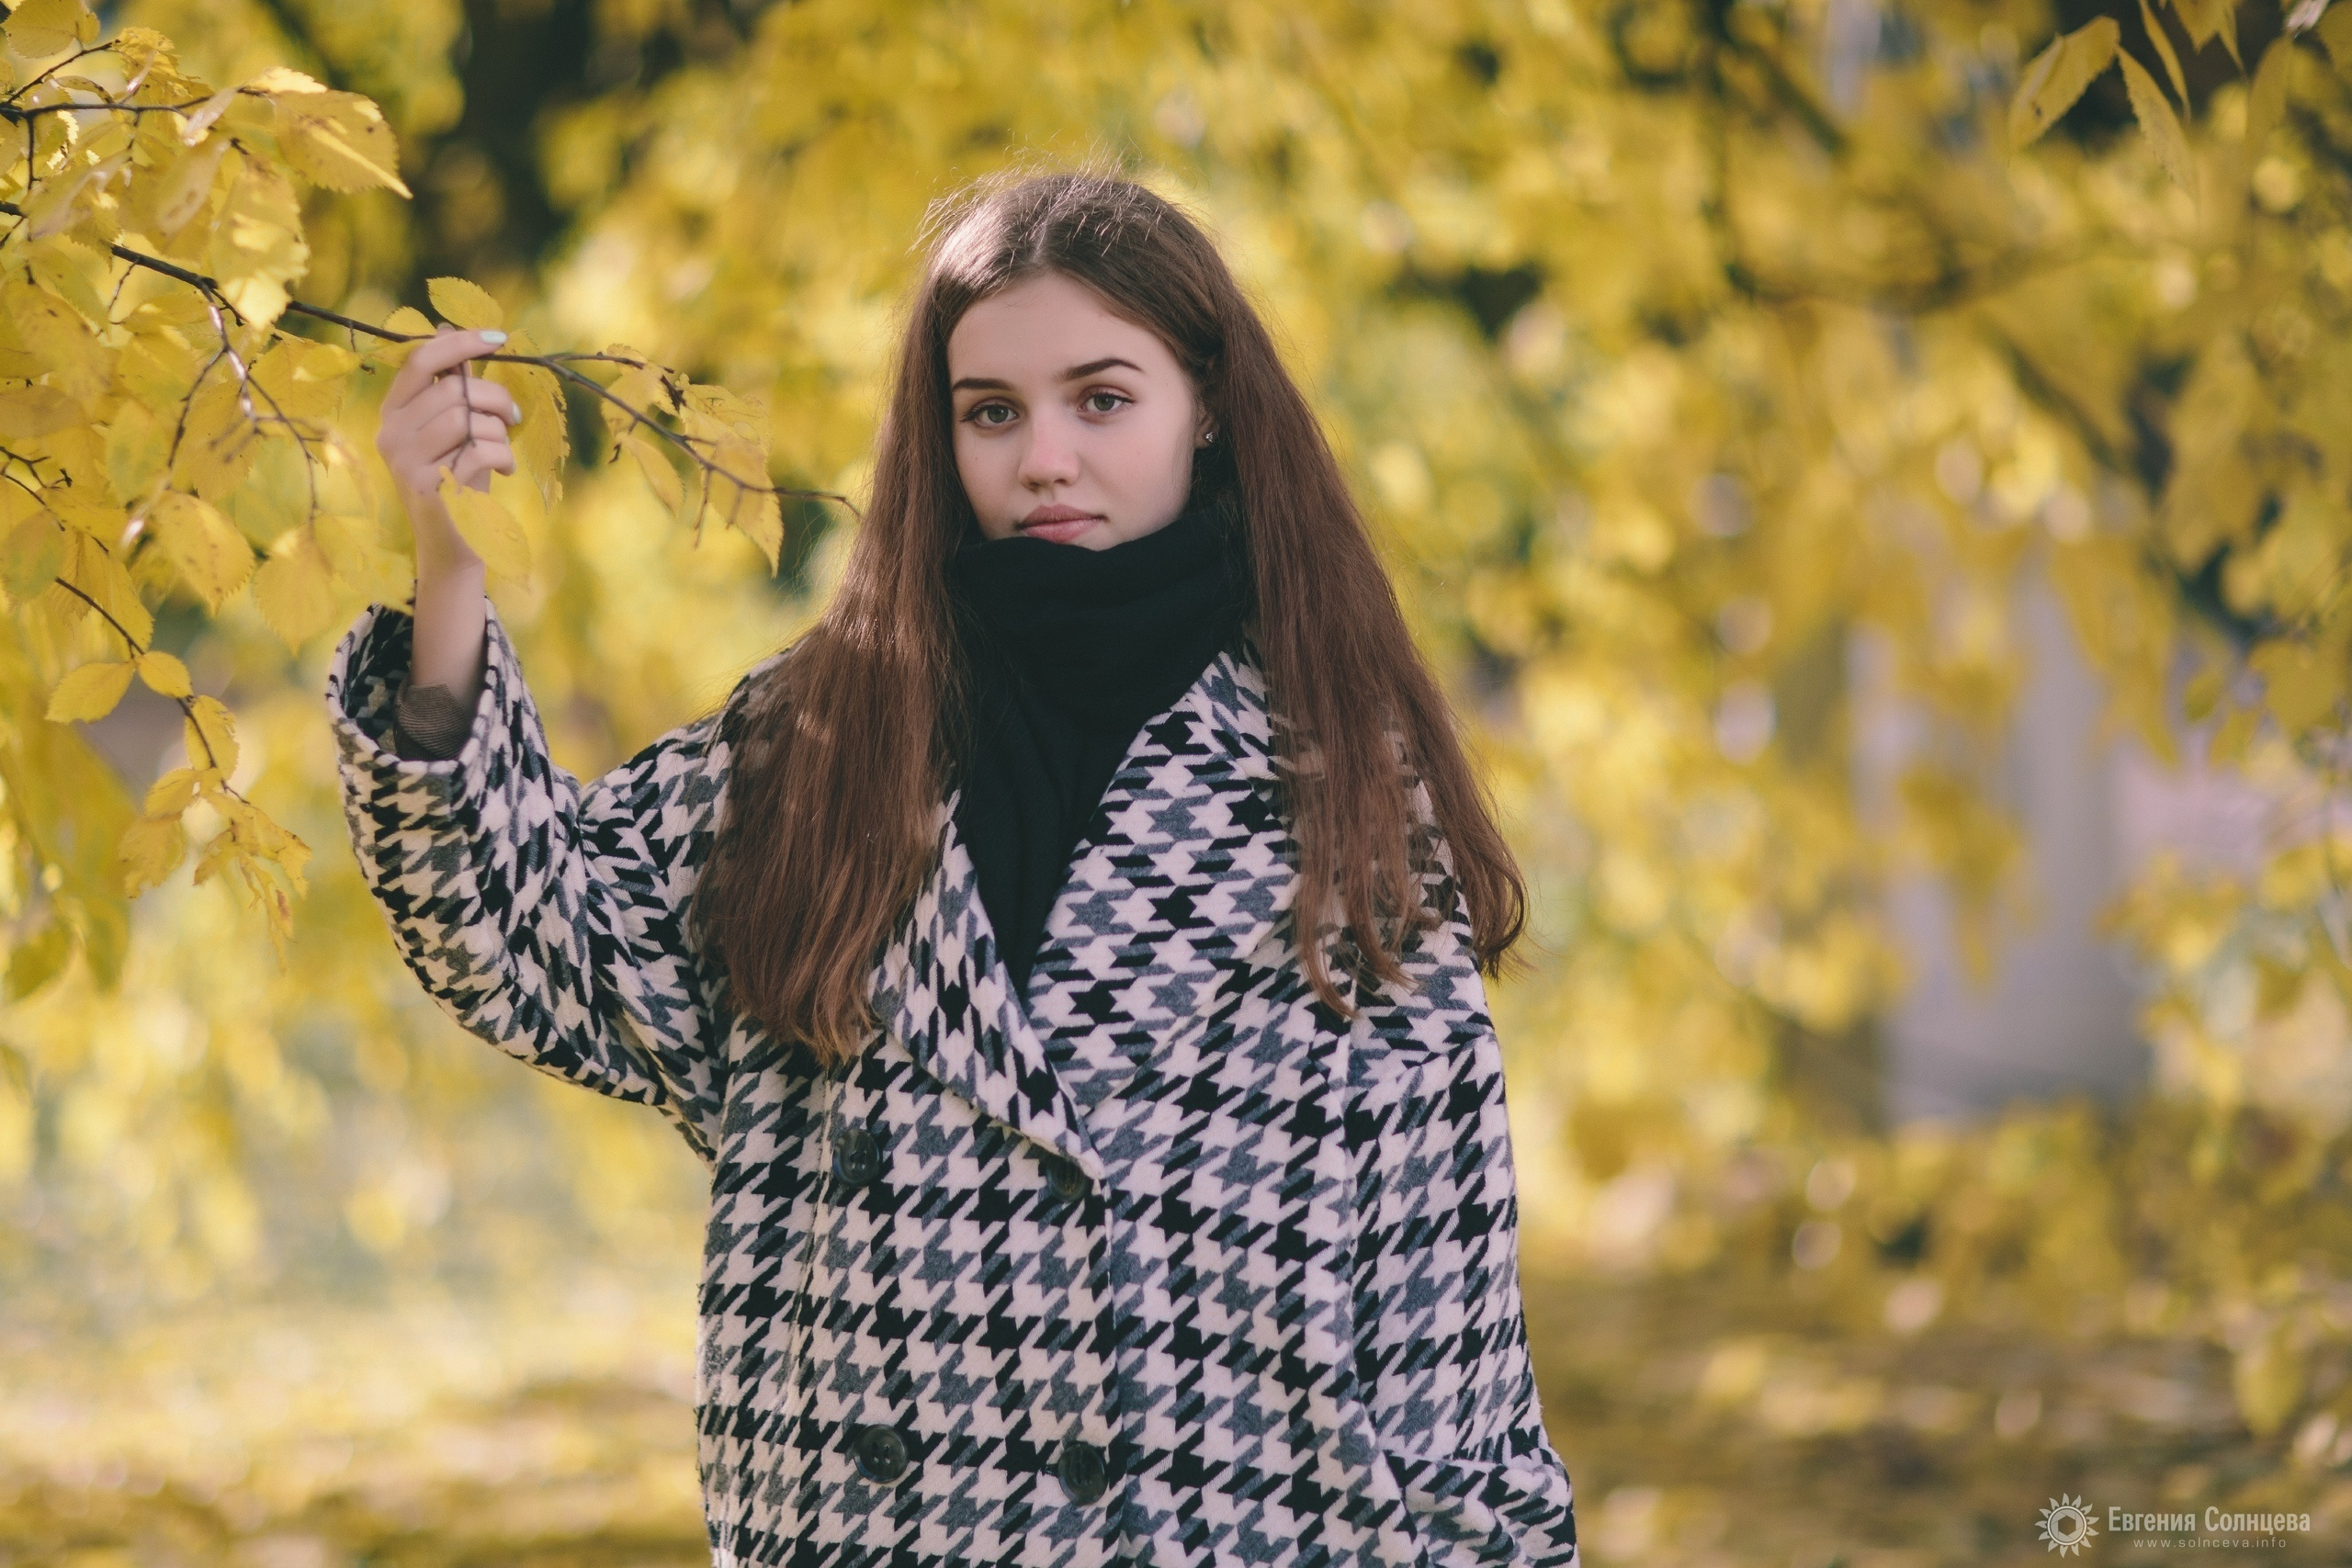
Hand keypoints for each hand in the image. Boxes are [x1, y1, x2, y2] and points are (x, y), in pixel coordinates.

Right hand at [376, 326, 521, 568]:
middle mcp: (390, 433)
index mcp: (394, 411)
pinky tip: (502, 470)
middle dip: (496, 399)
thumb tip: (448, 327)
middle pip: (455, 391)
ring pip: (467, 419)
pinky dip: (502, 457)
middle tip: (512, 416)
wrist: (456, 541)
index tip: (499, 337)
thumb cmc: (460, 477)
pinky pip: (478, 452)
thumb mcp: (457, 428)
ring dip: (499, 431)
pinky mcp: (426, 489)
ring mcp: (403, 462)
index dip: (461, 342)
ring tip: (503, 450)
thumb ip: (453, 384)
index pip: (422, 360)